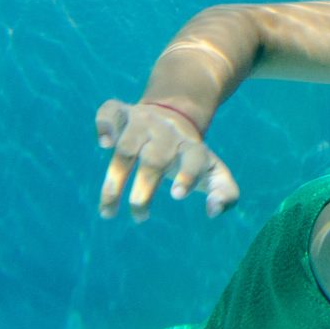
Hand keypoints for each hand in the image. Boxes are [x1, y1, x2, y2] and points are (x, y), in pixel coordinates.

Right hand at [95, 99, 239, 220]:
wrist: (175, 112)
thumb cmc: (191, 154)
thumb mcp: (213, 170)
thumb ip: (225, 192)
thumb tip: (213, 211)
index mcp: (192, 147)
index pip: (193, 159)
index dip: (187, 175)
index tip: (177, 196)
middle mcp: (167, 133)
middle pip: (154, 159)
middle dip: (144, 190)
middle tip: (140, 216)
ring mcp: (143, 121)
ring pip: (127, 146)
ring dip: (115, 179)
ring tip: (109, 209)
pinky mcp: (123, 113)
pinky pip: (111, 112)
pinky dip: (104, 123)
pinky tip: (104, 142)